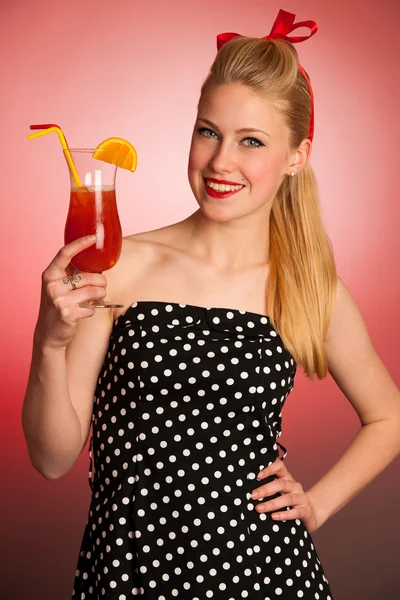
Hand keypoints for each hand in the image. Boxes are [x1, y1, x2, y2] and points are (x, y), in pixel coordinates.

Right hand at [34, 235, 107, 349]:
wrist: (48, 333)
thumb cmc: (58, 305)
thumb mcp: (59, 286)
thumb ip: (71, 274)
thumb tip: (97, 263)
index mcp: (50, 274)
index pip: (65, 253)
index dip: (79, 244)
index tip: (93, 237)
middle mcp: (52, 285)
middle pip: (88, 276)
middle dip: (101, 282)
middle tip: (101, 286)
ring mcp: (59, 299)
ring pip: (93, 291)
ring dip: (100, 295)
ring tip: (97, 298)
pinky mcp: (67, 313)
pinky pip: (92, 308)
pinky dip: (93, 310)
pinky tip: (85, 312)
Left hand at [251, 458, 318, 532]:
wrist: (309, 513)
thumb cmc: (288, 500)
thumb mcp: (280, 491)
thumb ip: (268, 487)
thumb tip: (245, 489)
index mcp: (286, 477)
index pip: (279, 466)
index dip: (269, 469)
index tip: (257, 475)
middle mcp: (294, 485)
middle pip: (280, 484)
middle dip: (265, 490)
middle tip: (252, 496)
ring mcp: (301, 497)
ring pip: (287, 499)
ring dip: (271, 504)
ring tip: (259, 508)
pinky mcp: (305, 510)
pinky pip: (295, 512)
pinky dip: (283, 514)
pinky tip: (273, 517)